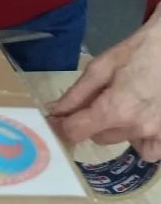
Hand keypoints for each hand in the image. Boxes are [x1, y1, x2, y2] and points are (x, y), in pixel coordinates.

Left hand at [47, 7, 160, 160]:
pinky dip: (140, 141)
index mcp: (117, 109)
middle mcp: (138, 128)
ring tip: (123, 107)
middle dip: (91, 121)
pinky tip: (139, 122)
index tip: (56, 118)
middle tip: (99, 99)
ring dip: (115, 130)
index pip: (76, 132)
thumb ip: (76, 94)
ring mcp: (157, 135)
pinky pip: (148, 151)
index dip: (61, 126)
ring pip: (120, 142)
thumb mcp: (100, 67)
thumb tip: (54, 111)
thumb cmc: (137, 52)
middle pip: (98, 137)